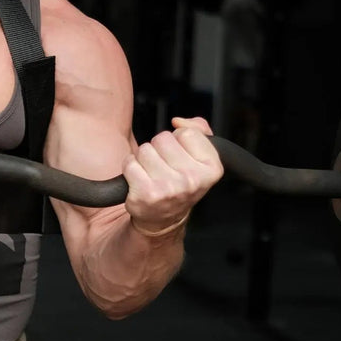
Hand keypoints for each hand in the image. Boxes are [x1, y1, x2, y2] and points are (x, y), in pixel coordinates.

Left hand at [122, 116, 222, 236]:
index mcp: (211, 168)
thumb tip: (178, 121)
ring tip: (152, 174)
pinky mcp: (146, 193)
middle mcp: (192, 180)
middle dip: (159, 149)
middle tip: (164, 167)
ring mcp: (169, 188)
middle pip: (163, 139)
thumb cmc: (180, 184)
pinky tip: (139, 180)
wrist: (163, 219)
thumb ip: (199, 130)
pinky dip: (130, 168)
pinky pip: (130, 163)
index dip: (179, 141)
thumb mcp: (200, 158)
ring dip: (143, 159)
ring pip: (145, 149)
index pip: (186, 133)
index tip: (180, 157)